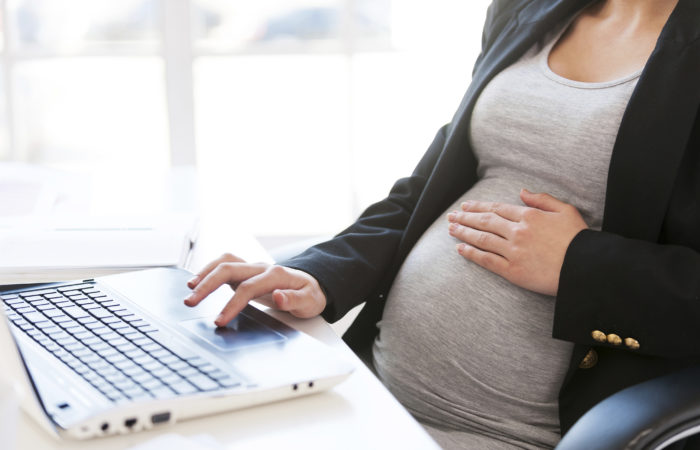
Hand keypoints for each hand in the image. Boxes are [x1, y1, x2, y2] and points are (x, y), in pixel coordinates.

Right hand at [184, 253, 326, 326]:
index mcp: (276, 275)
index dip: (231, 304)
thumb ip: (294, 300)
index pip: (248, 288)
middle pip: (229, 269)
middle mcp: (261, 268)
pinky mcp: (246, 272)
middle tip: (190, 302)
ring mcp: (252, 268)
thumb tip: (278, 296)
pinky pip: (224, 264)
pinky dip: (209, 270)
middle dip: (207, 285)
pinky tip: (197, 281)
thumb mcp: (310, 302)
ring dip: (205, 273)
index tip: (219, 320)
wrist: (312, 285)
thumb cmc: (310, 294)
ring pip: (224, 262)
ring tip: (189, 289)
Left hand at [447, 189, 587, 295]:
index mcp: (529, 216)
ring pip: (482, 239)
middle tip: (451, 216)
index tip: (466, 206)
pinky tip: (460, 249)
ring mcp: (513, 251)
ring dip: (464, 233)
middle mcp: (517, 231)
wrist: (586, 268)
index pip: (497, 208)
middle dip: (465, 218)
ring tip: (450, 229)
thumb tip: (522, 191)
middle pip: (485, 222)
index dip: (479, 207)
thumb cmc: (579, 239)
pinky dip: (472, 253)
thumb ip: (542, 199)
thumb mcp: (566, 210)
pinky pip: (487, 260)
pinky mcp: (513, 271)